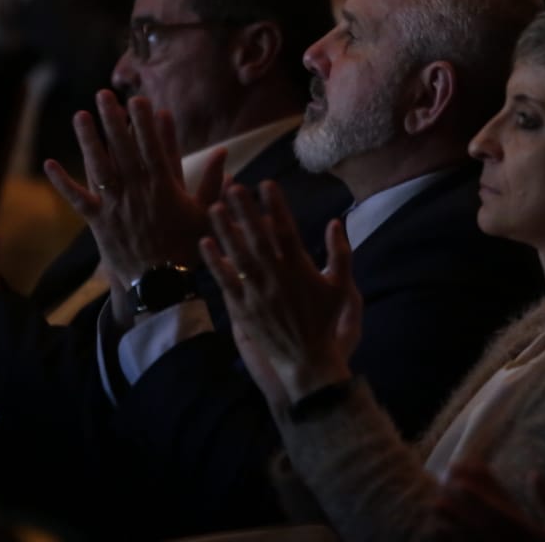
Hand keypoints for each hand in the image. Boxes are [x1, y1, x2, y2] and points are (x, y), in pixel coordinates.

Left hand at [44, 91, 224, 320]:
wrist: (162, 284)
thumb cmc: (187, 248)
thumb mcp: (205, 212)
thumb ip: (212, 180)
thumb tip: (223, 152)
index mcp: (163, 188)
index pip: (152, 147)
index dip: (144, 122)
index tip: (138, 100)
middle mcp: (137, 191)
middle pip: (123, 149)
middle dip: (113, 120)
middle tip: (104, 95)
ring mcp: (115, 206)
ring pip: (99, 167)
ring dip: (88, 140)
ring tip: (80, 116)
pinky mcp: (98, 222)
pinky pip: (77, 199)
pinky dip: (63, 182)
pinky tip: (49, 163)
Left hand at [201, 181, 360, 407]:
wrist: (306, 360)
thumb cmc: (323, 320)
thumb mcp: (341, 286)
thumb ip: (340, 253)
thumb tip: (336, 222)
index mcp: (300, 269)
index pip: (286, 230)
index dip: (276, 206)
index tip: (267, 184)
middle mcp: (277, 278)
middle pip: (258, 238)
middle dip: (245, 211)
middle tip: (233, 187)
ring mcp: (257, 294)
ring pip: (238, 257)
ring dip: (225, 231)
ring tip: (213, 208)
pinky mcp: (243, 309)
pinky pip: (226, 282)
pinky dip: (214, 263)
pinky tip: (204, 244)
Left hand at [432, 461, 544, 541]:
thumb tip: (534, 474)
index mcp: (530, 536)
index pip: (501, 515)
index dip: (480, 499)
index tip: (459, 483)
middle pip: (482, 528)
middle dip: (459, 511)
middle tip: (438, 493)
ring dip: (453, 527)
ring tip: (435, 508)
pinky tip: (440, 534)